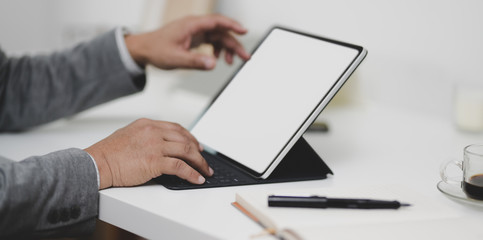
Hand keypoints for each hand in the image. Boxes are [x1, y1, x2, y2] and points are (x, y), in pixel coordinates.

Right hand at [85, 118, 212, 188]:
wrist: (96, 163)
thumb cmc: (109, 153)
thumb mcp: (129, 135)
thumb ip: (146, 136)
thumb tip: (161, 146)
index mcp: (148, 124)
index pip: (176, 128)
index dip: (190, 137)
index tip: (196, 146)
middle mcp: (153, 132)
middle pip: (185, 139)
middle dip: (198, 151)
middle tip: (204, 161)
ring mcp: (155, 146)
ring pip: (186, 151)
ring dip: (199, 163)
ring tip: (205, 171)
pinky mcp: (154, 161)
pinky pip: (180, 167)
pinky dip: (192, 173)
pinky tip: (197, 178)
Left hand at [124, 14, 249, 69]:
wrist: (144, 49)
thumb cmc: (156, 50)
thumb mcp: (176, 59)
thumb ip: (195, 62)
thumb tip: (213, 64)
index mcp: (191, 25)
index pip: (216, 21)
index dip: (232, 25)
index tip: (244, 31)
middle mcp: (195, 26)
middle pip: (221, 31)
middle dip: (234, 43)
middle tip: (245, 56)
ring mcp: (195, 31)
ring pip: (218, 37)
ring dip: (227, 49)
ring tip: (230, 62)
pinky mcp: (194, 38)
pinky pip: (211, 41)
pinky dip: (217, 50)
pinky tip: (217, 60)